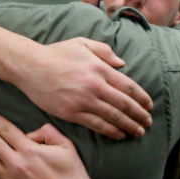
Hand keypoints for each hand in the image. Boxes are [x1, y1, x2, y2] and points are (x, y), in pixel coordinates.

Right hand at [15, 37, 152, 139]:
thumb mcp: (82, 44)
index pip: (128, 86)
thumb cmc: (56, 53)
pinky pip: (96, 125)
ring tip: (138, 132)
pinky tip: (118, 135)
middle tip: (148, 122)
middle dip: (139, 115)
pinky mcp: (72, 113)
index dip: (141, 97)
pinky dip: (110, 131)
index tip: (149, 105)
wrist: (30, 66)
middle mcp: (94, 86)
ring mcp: (83, 101)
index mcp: (99, 68)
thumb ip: (104, 51)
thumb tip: (122, 64)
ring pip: (113, 117)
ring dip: (129, 126)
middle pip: (124, 104)